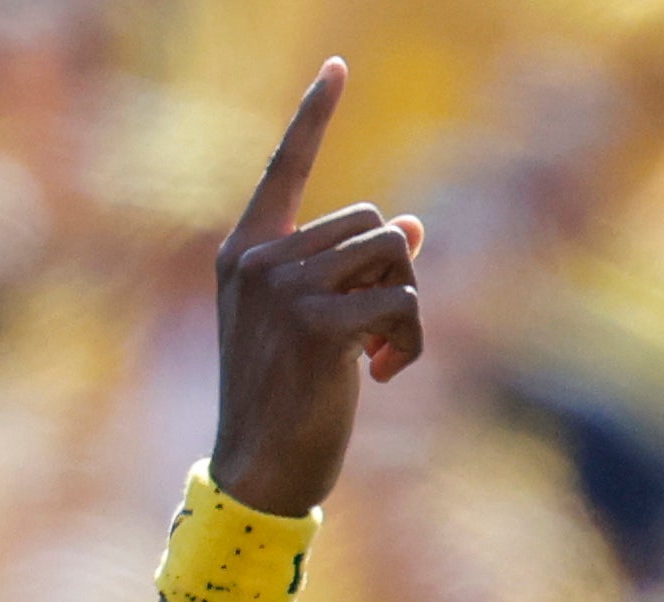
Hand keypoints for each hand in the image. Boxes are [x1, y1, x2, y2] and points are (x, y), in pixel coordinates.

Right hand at [210, 63, 423, 520]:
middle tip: (376, 336)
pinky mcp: (317, 325)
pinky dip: (411, 341)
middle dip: (393, 274)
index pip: (286, 166)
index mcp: (248, 253)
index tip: (338, 66)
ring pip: (394, 252)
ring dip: (407, 309)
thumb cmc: (290, 404)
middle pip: (370, 219)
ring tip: (381, 357)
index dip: (314, 115)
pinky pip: (403, 301)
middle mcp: (259, 259)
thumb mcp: (318, 328)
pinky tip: (384, 376)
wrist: (261, 473)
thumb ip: (351, 275)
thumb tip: (415, 226)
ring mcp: (284, 288)